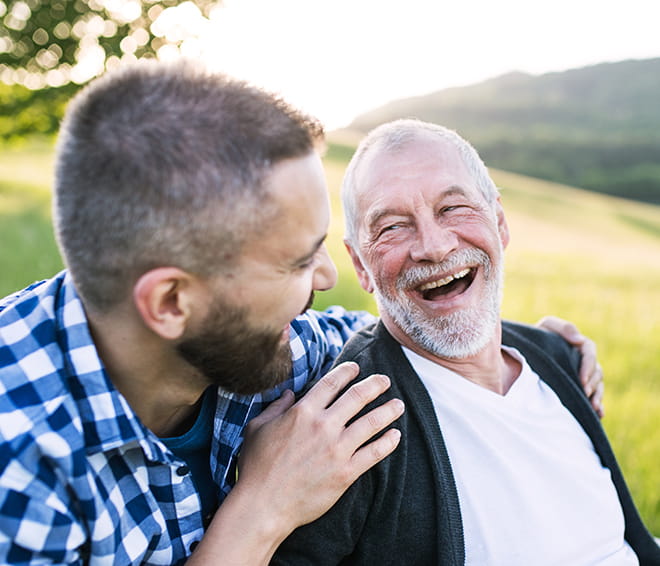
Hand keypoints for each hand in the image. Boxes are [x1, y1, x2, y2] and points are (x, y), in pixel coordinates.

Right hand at [238, 362, 403, 527]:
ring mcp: (337, 450)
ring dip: (388, 410)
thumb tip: (289, 394)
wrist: (263, 505)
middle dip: (375, 385)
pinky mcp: (346, 473)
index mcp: (303, 412)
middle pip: (358, 397)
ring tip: (398, 405)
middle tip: (385, 380)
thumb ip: (275, 407)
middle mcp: (323, 426)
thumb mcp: (257, 428)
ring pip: (372, 422)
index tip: (356, 367)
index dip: (347, 371)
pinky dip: (388, 443)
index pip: (332, 383)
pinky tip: (396, 436)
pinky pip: (374, 453)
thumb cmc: (256, 467)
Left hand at [536, 316, 603, 416]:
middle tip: (584, 394)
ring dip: (597, 396)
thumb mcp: (547, 326)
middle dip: (592, 384)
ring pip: (597, 386)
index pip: (590, 353)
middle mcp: (584, 361)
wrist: (525, 350)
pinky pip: (594, 397)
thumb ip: (564, 328)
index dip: (588, 366)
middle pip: (596, 372)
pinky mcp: (580, 387)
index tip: (582, 379)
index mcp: (578, 345)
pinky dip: (598, 406)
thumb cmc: (538, 336)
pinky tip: (598, 414)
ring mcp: (583, 375)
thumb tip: (580, 339)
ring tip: (593, 407)